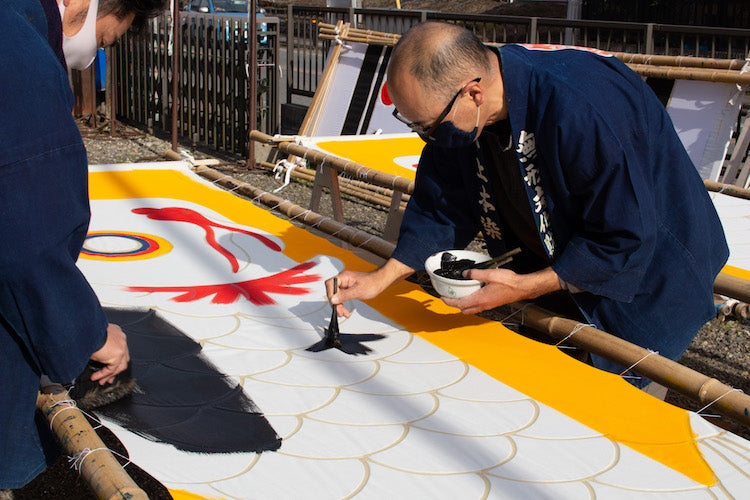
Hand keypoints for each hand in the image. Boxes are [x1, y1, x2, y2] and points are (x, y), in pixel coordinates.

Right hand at [89, 323, 129, 384]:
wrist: (84, 332)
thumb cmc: (85, 334)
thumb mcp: (94, 340)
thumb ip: (100, 349)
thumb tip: (96, 358)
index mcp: (116, 332)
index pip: (119, 349)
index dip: (114, 360)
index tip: (106, 366)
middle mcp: (121, 338)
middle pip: (122, 358)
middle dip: (115, 370)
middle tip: (107, 378)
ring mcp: (121, 346)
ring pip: (119, 365)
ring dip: (109, 375)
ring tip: (101, 381)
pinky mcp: (118, 354)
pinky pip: (111, 369)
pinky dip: (103, 375)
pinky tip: (95, 377)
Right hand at [326, 258, 413, 317]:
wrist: (380, 282)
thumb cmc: (372, 284)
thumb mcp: (358, 291)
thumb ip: (344, 295)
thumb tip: (333, 299)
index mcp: (344, 277)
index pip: (330, 284)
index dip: (330, 294)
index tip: (334, 303)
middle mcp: (343, 280)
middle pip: (332, 291)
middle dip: (335, 303)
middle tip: (340, 312)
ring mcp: (344, 284)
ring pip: (336, 296)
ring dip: (338, 306)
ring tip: (344, 313)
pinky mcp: (347, 289)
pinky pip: (341, 297)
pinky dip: (342, 305)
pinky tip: (345, 311)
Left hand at [442, 266, 561, 314]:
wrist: (522, 287)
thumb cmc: (509, 282)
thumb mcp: (490, 274)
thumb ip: (475, 273)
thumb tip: (465, 273)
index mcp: (481, 298)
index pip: (460, 304)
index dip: (449, 301)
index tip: (442, 297)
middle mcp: (484, 304)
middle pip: (464, 309)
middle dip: (456, 304)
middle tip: (451, 296)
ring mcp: (489, 305)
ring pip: (472, 309)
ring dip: (464, 304)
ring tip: (461, 294)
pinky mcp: (493, 303)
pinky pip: (479, 306)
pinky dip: (473, 302)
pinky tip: (475, 292)